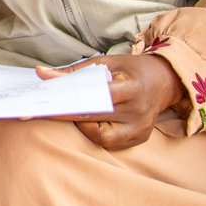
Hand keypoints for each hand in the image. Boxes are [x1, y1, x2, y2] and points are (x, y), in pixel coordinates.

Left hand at [35, 54, 185, 149]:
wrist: (165, 81)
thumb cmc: (130, 69)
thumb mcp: (105, 62)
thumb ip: (74, 71)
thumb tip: (41, 74)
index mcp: (131, 88)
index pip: (95, 96)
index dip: (68, 97)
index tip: (43, 96)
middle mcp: (138, 112)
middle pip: (94, 118)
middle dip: (65, 113)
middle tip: (40, 109)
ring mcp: (140, 128)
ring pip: (101, 137)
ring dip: (82, 126)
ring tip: (75, 112)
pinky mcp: (140, 138)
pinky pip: (110, 142)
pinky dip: (95, 133)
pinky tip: (89, 121)